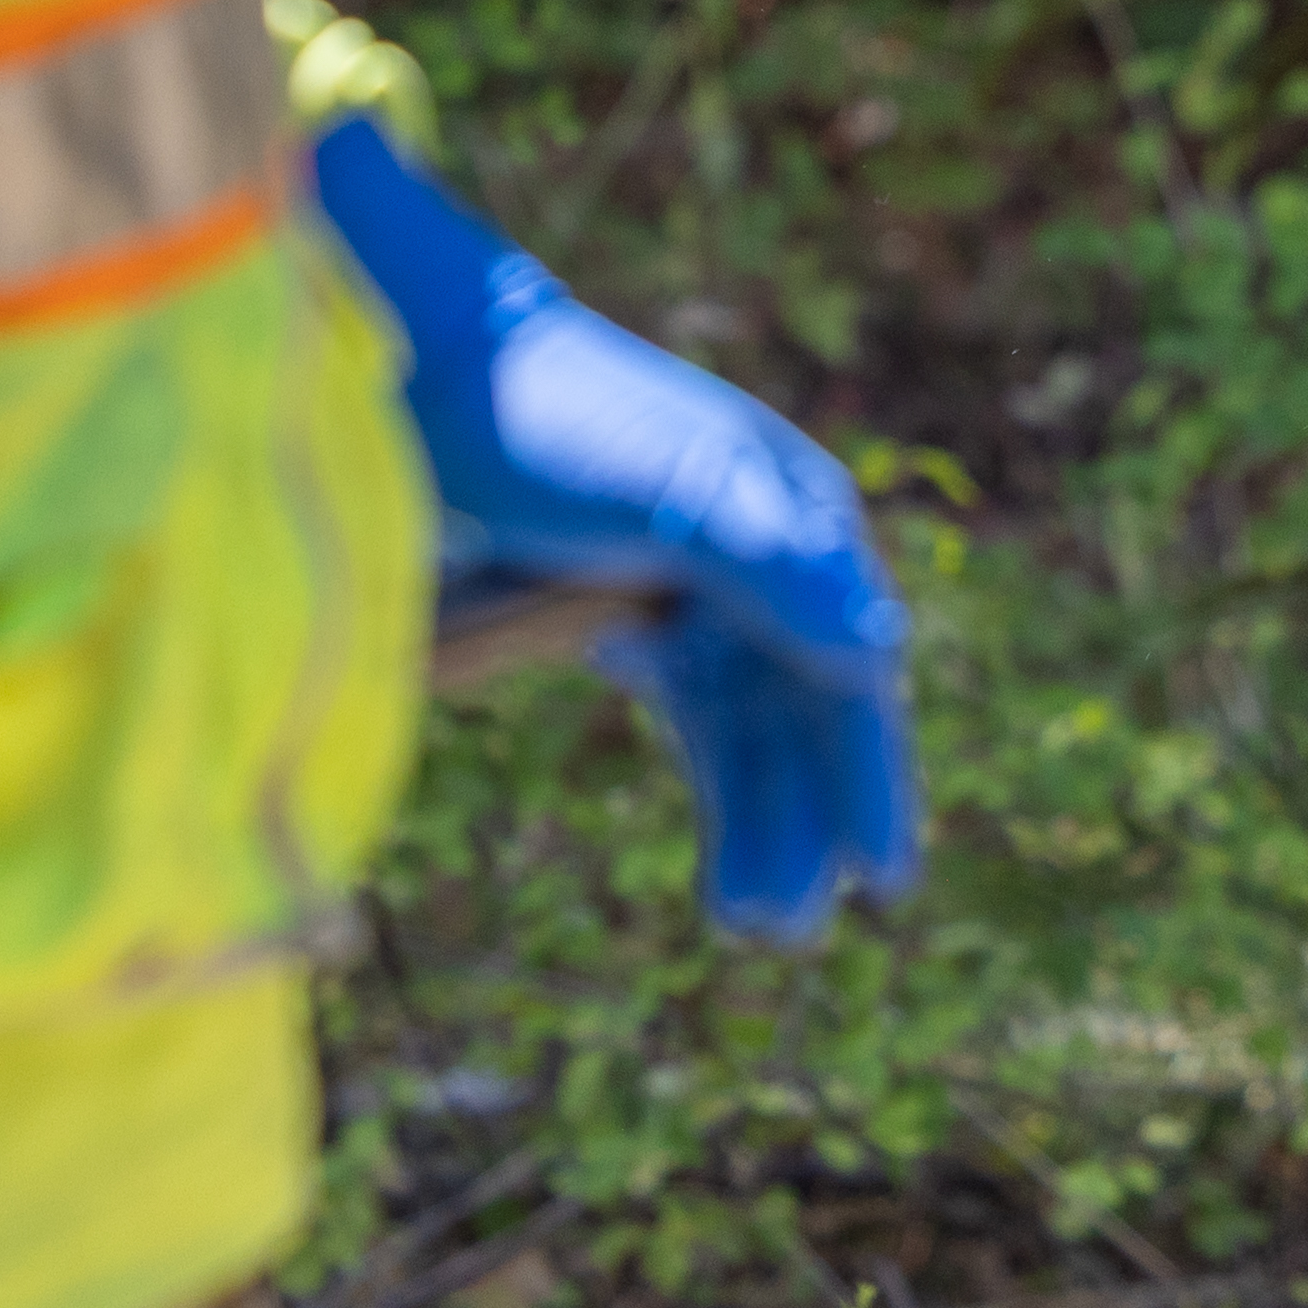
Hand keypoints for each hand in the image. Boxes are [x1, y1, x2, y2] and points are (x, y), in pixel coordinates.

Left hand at [308, 114, 923, 943]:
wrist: (422, 376)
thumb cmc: (548, 422)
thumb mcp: (665, 492)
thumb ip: (772, 564)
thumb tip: (878, 649)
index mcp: (792, 512)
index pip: (852, 668)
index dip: (870, 774)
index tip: (884, 880)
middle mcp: (760, 552)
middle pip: (803, 713)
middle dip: (804, 820)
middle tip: (784, 931)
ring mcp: (694, 584)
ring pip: (749, 728)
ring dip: (758, 818)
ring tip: (747, 921)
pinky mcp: (624, 609)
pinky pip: (694, 715)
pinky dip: (710, 779)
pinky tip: (714, 848)